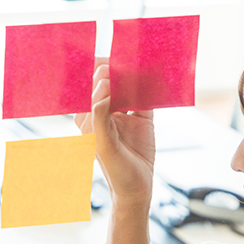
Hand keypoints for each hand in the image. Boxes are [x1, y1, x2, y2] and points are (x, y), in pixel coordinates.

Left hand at [74, 59, 154, 211]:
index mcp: (89, 117)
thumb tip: (102, 88)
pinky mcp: (144, 117)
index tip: (102, 60)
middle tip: (122, 55)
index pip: (88, 89)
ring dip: (132, 73)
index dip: (93, 73)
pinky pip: (146, 95)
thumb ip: (100, 117)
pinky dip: (151, 84)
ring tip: (138, 57)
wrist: (138, 189)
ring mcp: (125, 113)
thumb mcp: (103, 145)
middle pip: (108, 83)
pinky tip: (155, 73)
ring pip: (127, 86)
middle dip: (113, 68)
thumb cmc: (115, 171)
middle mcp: (105, 111)